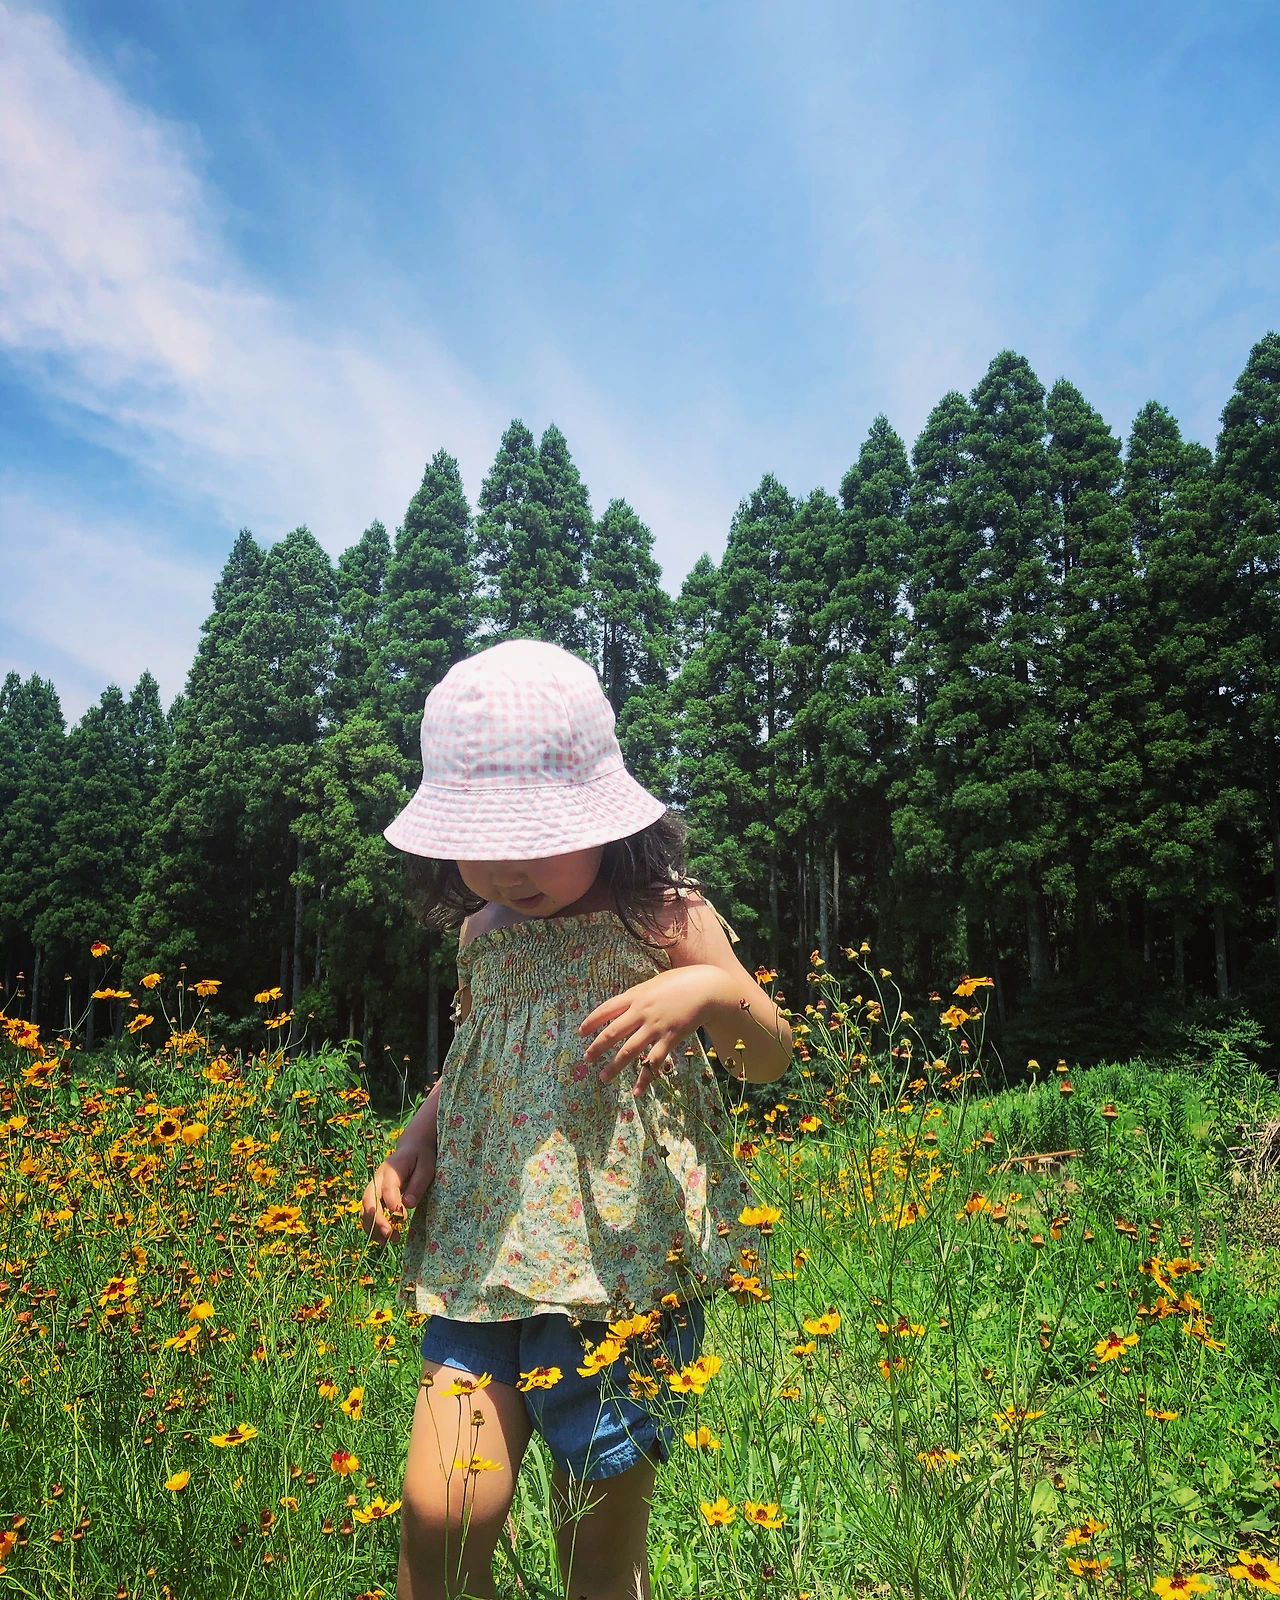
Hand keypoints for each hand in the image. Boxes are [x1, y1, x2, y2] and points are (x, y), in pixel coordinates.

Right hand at [360, 1134, 434, 1244]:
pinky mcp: (374, 1196)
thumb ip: (417, 1185)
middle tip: (389, 1234)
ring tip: (388, 1241)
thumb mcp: (426, 1167)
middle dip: (376, 1219)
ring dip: (373, 1227)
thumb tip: (408, 1205)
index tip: (402, 1217)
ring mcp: (373, 1188)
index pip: (388, 1187)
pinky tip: (383, 1240)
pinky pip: (367, 1214)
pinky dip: (372, 1228)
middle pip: (369, 1199)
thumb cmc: (421, 1158)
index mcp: (391, 1169)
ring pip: (365, 1209)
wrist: (411, 1148)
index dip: (392, 1202)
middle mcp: (377, 1178)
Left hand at [579, 965, 736, 1095]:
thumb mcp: (655, 983)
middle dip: (597, 1047)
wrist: (707, 989)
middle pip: (613, 1032)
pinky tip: (636, 1091)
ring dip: (614, 1066)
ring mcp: (655, 1027)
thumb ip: (639, 995)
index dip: (591, 1021)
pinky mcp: (670, 1039)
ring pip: (629, 1050)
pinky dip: (644, 1078)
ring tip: (603, 1078)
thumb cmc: (682, 982)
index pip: (606, 1009)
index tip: (581, 1032)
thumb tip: (626, 1004)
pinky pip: (653, 1062)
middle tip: (587, 1059)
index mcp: (636, 996)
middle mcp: (641, 1012)